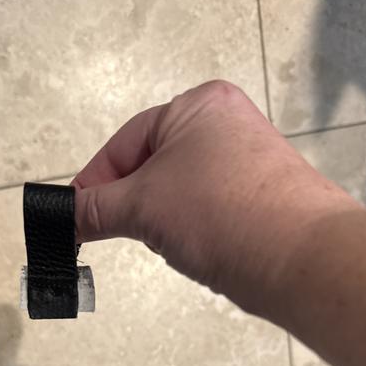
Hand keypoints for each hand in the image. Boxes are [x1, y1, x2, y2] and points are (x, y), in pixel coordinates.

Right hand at [72, 80, 360, 317]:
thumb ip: (95, 209)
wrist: (302, 259)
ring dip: (164, 222)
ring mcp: (249, 163)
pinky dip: (194, 231)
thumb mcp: (144, 206)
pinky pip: (209, 212)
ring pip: (180, 194)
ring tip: (173, 244)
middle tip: (123, 233)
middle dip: (133, 205)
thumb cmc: (218, 214)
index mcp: (198, 106)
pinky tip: (199, 250)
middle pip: (152, 167)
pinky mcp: (262, 200)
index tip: (73, 220)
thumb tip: (63, 218)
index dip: (94, 183)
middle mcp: (226, 125)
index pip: (125, 143)